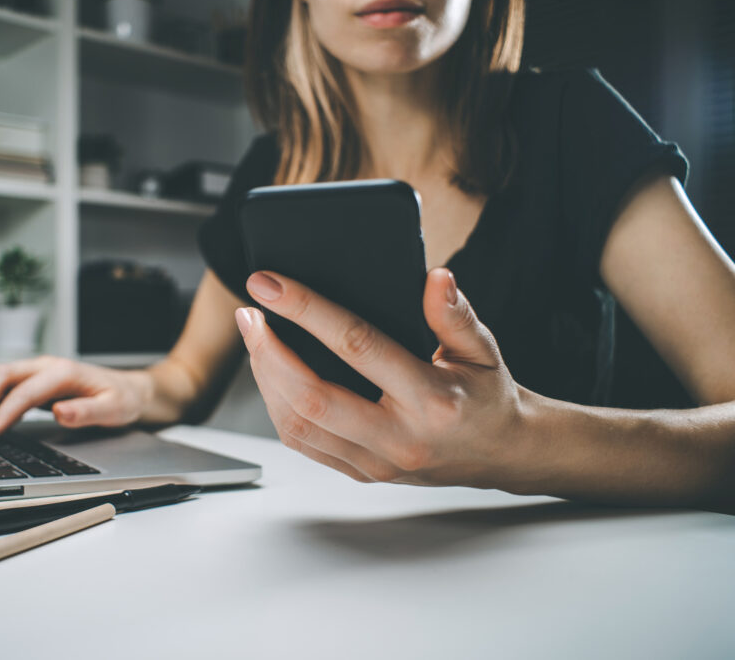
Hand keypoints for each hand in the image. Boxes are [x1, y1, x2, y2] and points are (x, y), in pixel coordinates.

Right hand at [0, 356, 153, 445]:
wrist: (129, 390)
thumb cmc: (122, 399)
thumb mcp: (113, 409)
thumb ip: (87, 411)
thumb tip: (60, 412)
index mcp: (63, 372)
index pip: (23, 393)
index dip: (0, 415)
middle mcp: (46, 366)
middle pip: (0, 377)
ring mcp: (39, 371)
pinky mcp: (35, 380)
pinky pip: (4, 387)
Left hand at [236, 269, 529, 487]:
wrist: (502, 454)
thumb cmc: (487, 396)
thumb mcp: (483, 349)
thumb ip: (455, 314)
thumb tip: (434, 277)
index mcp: (431, 398)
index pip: (356, 345)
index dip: (306, 310)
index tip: (269, 284)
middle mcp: (399, 437)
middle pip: (311, 396)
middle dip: (268, 352)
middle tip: (248, 315)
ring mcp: (377, 463)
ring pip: (298, 426)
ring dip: (265, 381)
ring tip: (255, 341)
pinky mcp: (361, 474)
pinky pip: (304, 445)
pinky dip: (278, 409)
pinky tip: (271, 377)